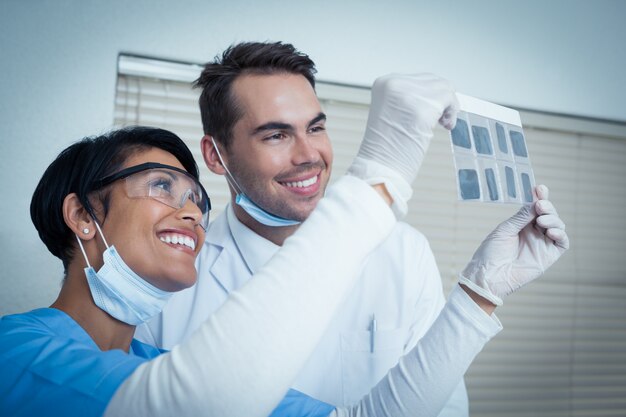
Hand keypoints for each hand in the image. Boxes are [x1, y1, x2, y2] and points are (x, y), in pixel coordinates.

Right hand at [348, 73, 458, 216]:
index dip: (429, 95)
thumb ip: (409, 97)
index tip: (430, 113)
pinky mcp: (422, 109)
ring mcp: (408, 95)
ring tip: (442, 123)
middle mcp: (394, 84)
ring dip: (447, 107)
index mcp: (384, 83)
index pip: (418, 78)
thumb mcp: (392, 111)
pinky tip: (446, 126)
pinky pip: (449, 100)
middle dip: (440, 100)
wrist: (380, 167)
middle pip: (433, 80)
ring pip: (444, 88)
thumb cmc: (386, 147)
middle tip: (439, 120)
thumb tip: (434, 93)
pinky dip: (452, 113)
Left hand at [459, 185, 569, 305]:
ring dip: (553, 219)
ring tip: (541, 220)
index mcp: (521, 224)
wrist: (489, 276)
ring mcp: (542, 243)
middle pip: (548, 214)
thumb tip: (536, 202)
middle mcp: (534, 232)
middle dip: (547, 207)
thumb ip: (521, 217)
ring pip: (558, 225)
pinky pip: (562, 243)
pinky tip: (551, 231)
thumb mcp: (504, 230)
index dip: (539, 197)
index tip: (540, 188)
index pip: (534, 207)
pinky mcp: (548, 256)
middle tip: (540, 205)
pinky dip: (561, 234)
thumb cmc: (490, 254)